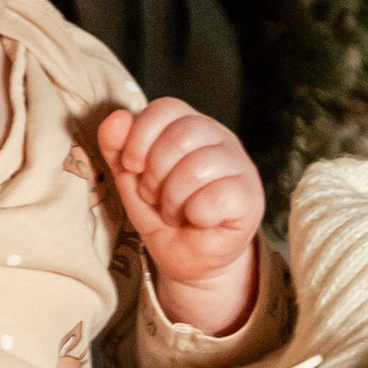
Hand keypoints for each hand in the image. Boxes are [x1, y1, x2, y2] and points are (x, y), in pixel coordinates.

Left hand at [98, 98, 265, 332]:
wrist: (188, 259)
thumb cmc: (163, 214)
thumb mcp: (131, 180)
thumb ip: (118, 148)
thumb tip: (117, 118)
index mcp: (190, 125)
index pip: (165, 108)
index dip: (140, 137)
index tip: (132, 166)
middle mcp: (219, 137)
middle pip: (181, 135)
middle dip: (154, 173)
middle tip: (154, 196)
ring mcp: (239, 165)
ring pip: (198, 167)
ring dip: (173, 199)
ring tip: (174, 212)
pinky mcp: (250, 196)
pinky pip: (217, 196)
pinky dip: (197, 214)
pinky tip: (198, 220)